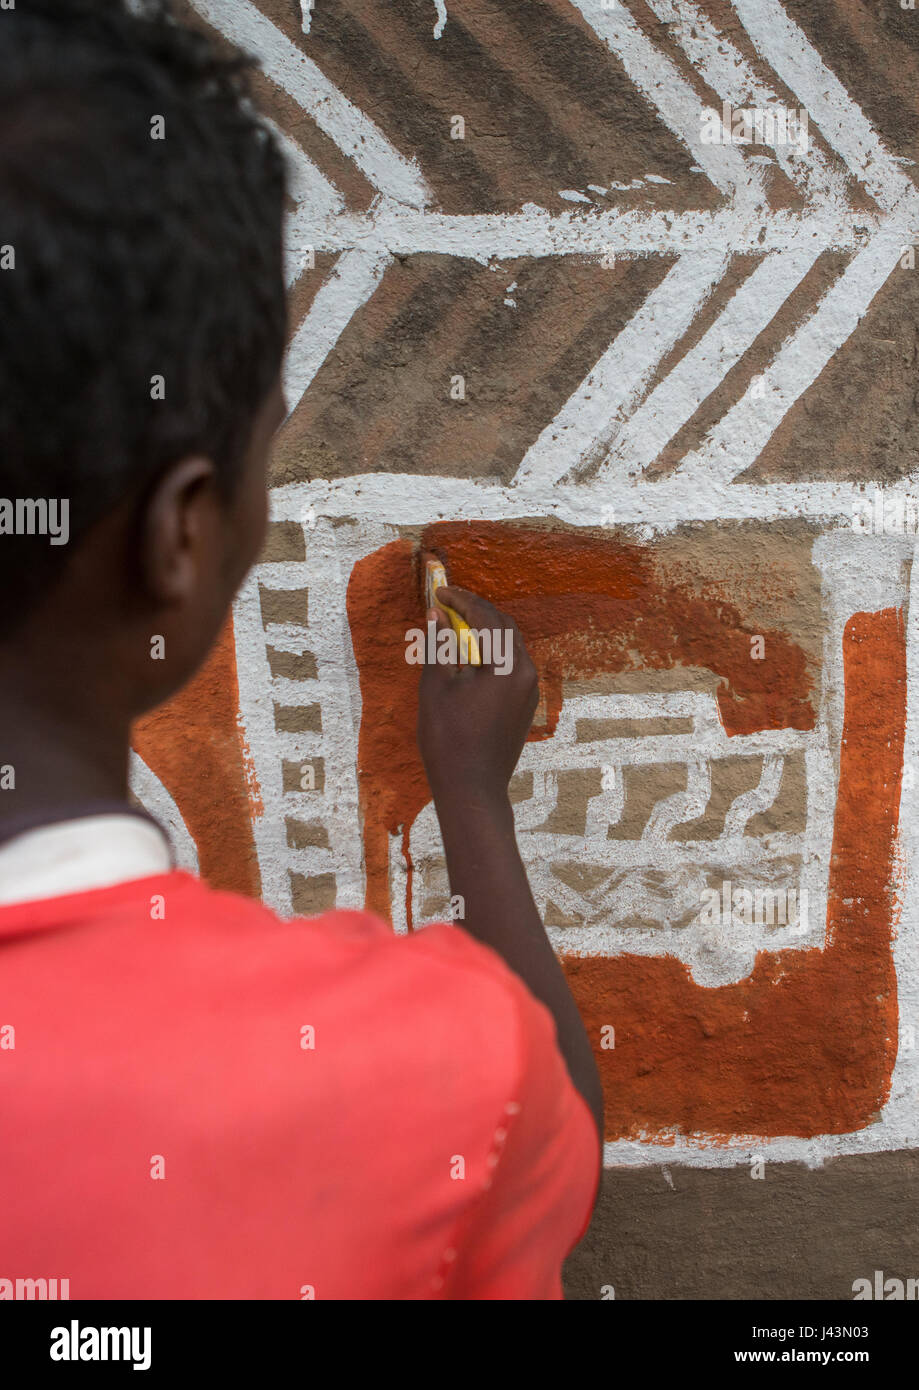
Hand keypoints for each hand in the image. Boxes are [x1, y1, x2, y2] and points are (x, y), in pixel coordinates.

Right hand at [416, 584, 538, 805]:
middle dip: (475, 610)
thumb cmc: (449, 740)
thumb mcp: (436, 687)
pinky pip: (512, 665)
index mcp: (508, 665)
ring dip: (484, 630)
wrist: (472, 789)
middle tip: (446, 603)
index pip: (486, 616)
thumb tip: (436, 614)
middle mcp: (527, 673)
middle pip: (504, 626)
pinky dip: (491, 652)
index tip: (438, 591)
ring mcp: (530, 690)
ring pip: (510, 645)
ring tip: (455, 625)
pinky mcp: (525, 704)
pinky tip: (469, 655)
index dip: (460, 599)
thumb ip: (439, 645)